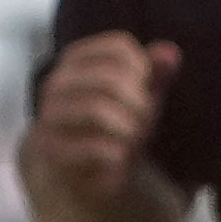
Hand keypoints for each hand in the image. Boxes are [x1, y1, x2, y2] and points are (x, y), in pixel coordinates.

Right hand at [24, 33, 175, 217]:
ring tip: (133, 141)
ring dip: (129, 129)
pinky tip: (120, 160)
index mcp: (77, 62)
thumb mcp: (140, 99)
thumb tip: (170, 52)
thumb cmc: (114, 127)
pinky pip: (94, 147)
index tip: (146, 90)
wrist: (78, 173)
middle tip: (145, 122)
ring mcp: (50, 116)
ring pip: (97, 108)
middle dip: (140, 103)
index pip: (118, 47)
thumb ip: (155, 74)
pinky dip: (117, 155)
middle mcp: (57, 84)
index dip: (144, 69)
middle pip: (111, 77)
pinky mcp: (51, 150)